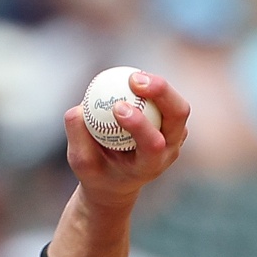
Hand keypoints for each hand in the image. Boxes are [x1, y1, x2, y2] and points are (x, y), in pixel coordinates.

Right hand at [62, 71, 189, 206]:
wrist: (117, 180)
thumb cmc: (97, 173)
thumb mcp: (81, 162)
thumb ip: (78, 136)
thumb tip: (79, 108)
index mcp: (150, 166)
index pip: (153, 144)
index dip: (138, 123)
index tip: (116, 106)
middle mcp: (170, 150)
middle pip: (178, 114)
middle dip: (161, 91)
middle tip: (134, 79)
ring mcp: (175, 134)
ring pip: (176, 102)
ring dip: (157, 85)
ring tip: (132, 77)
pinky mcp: (171, 121)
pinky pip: (165, 98)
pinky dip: (150, 86)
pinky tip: (131, 80)